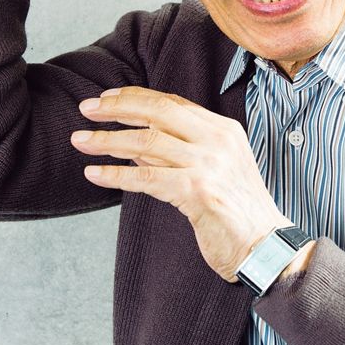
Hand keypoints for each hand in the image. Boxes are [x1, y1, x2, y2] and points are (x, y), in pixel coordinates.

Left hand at [71, 86, 292, 282]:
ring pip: (146, 143)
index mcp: (222, 130)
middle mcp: (217, 140)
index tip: (106, 99)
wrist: (265, 246)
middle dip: (116, 108)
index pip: (171, 102)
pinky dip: (116, 175)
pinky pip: (146, 179)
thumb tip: (134, 143)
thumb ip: (176, 153)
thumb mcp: (212, 171)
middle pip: (157, 112)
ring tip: (80, 140)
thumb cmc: (236, 211)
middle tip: (86, 109)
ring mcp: (209, 164)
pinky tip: (94, 173)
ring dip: (106, 141)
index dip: (135, 98)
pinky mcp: (198, 191)